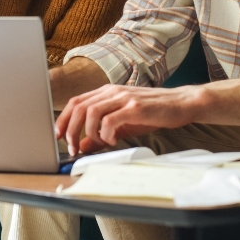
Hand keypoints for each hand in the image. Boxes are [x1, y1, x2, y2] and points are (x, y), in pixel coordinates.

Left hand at [55, 84, 198, 155]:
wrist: (181, 103)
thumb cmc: (153, 112)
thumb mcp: (123, 123)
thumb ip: (102, 134)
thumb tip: (82, 146)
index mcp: (107, 92)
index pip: (76, 102)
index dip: (63, 120)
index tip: (59, 137)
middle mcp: (112, 91)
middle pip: (78, 107)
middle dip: (71, 130)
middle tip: (73, 148)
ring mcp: (123, 97)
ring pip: (91, 113)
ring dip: (88, 133)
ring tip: (96, 144)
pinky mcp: (135, 107)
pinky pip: (110, 120)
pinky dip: (106, 134)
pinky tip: (113, 141)